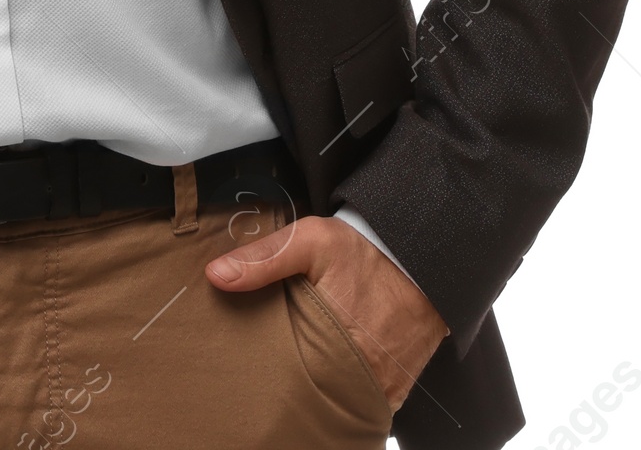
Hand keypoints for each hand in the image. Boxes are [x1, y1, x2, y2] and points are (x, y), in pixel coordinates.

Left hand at [205, 214, 447, 410]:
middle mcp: (357, 374)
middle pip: (307, 389)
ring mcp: (377, 389)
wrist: (424, 263)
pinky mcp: (392, 393)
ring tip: (298, 365)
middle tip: (272, 359)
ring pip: (334, 398)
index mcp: (330, 343)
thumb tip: (216, 275)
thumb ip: (264, 258)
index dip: (263, 363)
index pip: (282, 370)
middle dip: (288, 378)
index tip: (244, 352)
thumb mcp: (312, 241)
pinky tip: (328, 370)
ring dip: (318, 384)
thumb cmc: (368, 254)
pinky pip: (359, 399)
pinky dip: (343, 388)